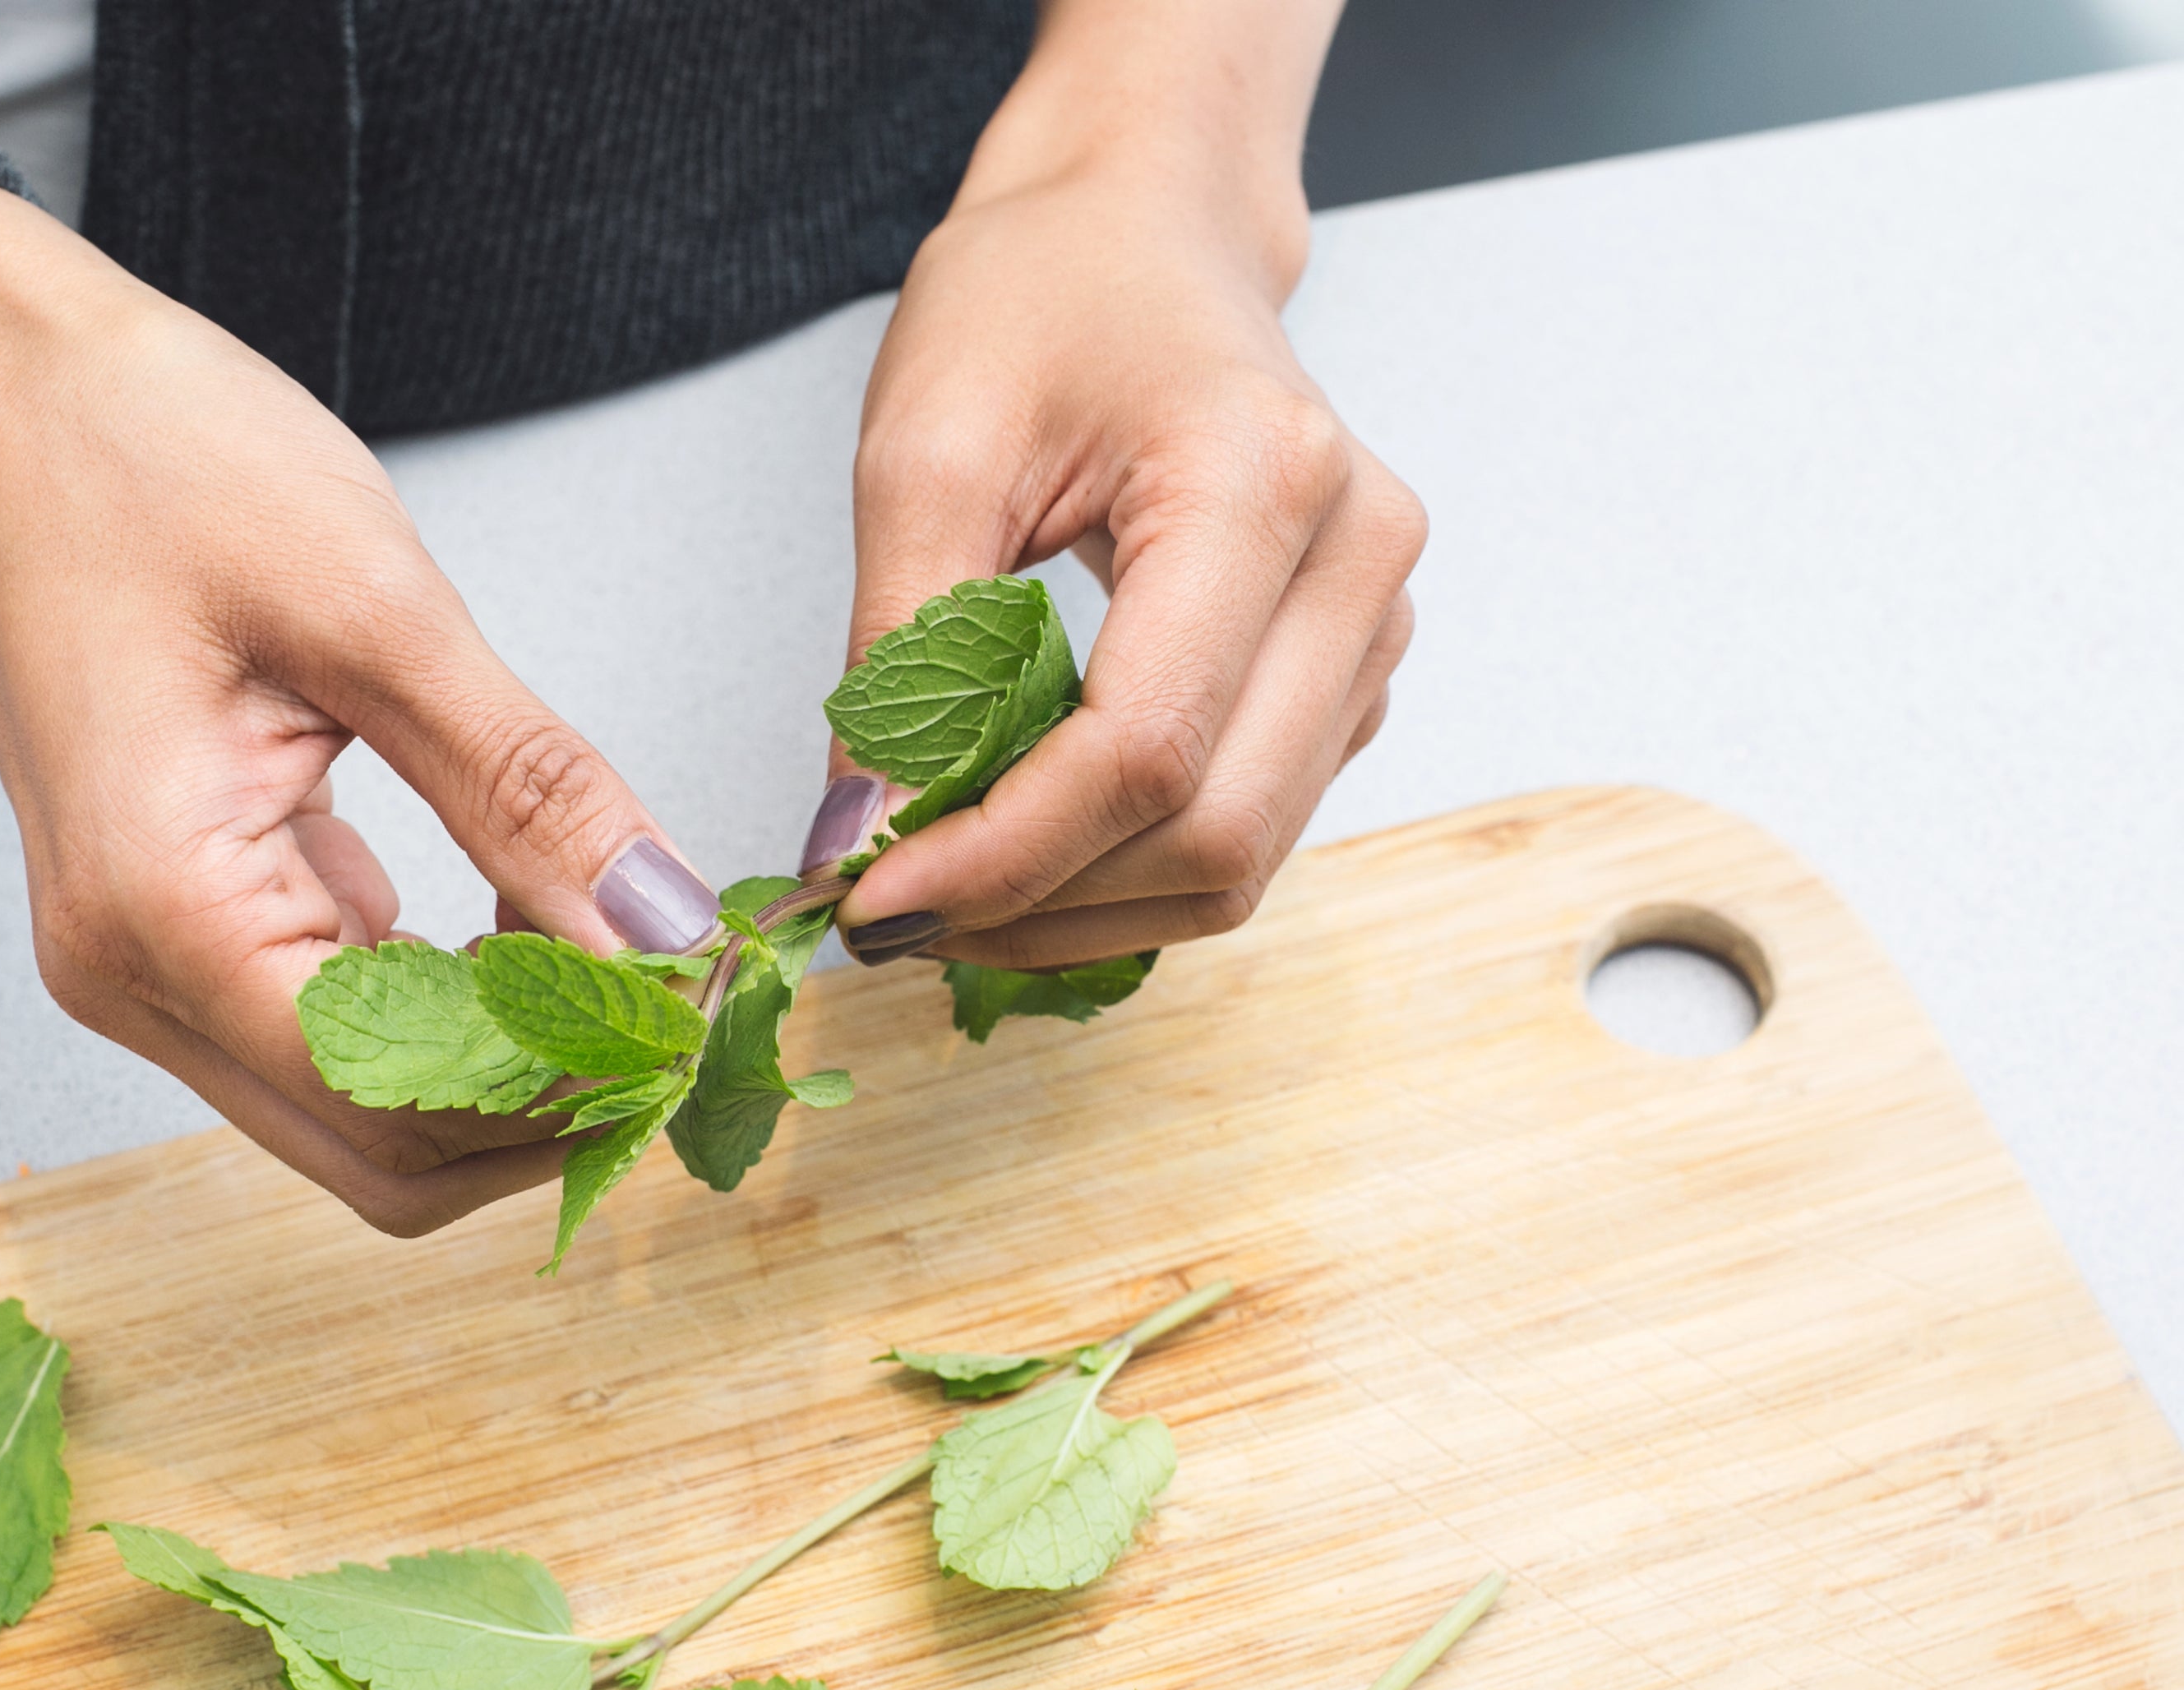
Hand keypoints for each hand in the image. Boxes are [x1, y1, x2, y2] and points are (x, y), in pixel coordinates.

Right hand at [0, 159, 723, 1230]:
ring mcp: (138, 962)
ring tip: (627, 954)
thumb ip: (530, 792)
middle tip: (686, 1002)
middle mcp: (128, 974)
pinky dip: (448, 1003)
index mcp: (161, 908)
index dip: (570, 1085)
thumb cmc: (147, 458)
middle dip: (547, 1104)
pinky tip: (525, 913)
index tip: (703, 1011)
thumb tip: (664, 933)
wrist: (5, 389)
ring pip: (363, 1111)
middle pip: (384, 1155)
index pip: (402, 1101)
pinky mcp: (170, 925)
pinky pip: (332, 1027)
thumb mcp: (377, 611)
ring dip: (505, 1063)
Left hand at [807, 0, 1423, 970]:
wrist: (1140, 231)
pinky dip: (1123, 874)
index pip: (1144, 750)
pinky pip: (1246, 833)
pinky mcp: (1346, 678)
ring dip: (1079, 910)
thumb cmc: (1045, 298)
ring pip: (1238, 863)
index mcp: (1265, 484)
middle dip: (1037, 903)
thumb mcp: (926, 448)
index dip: (1002, 855)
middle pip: (1210, 835)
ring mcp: (1370, 630)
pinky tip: (1023, 843)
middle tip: (891, 911)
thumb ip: (899, 655)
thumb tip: (866, 839)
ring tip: (943, 887)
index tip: (873, 897)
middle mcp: (1355, 567)